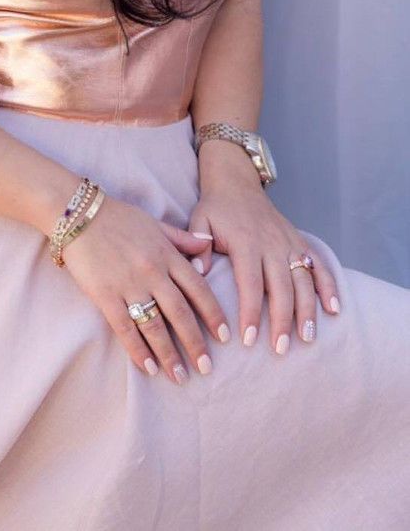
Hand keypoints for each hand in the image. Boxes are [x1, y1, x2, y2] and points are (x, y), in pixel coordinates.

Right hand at [59, 194, 232, 384]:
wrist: (79, 214)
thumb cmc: (119, 218)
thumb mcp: (156, 224)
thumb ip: (183, 238)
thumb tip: (209, 244)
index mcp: (167, 254)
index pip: (198, 289)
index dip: (213, 315)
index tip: (224, 337)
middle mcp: (152, 271)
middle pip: (180, 313)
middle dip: (195, 343)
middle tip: (206, 368)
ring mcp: (129, 284)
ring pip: (155, 326)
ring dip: (169, 354)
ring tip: (180, 376)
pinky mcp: (105, 295)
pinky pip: (125, 328)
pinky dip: (138, 350)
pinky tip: (148, 368)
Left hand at [187, 173, 341, 352]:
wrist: (236, 182)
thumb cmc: (216, 208)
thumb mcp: (199, 221)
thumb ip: (197, 246)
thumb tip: (198, 273)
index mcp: (246, 242)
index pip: (250, 282)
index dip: (250, 312)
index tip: (248, 339)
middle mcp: (271, 244)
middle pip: (281, 287)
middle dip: (282, 320)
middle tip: (281, 349)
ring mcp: (289, 243)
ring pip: (303, 280)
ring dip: (307, 310)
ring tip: (307, 338)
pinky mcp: (300, 242)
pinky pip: (318, 265)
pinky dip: (329, 286)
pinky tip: (333, 309)